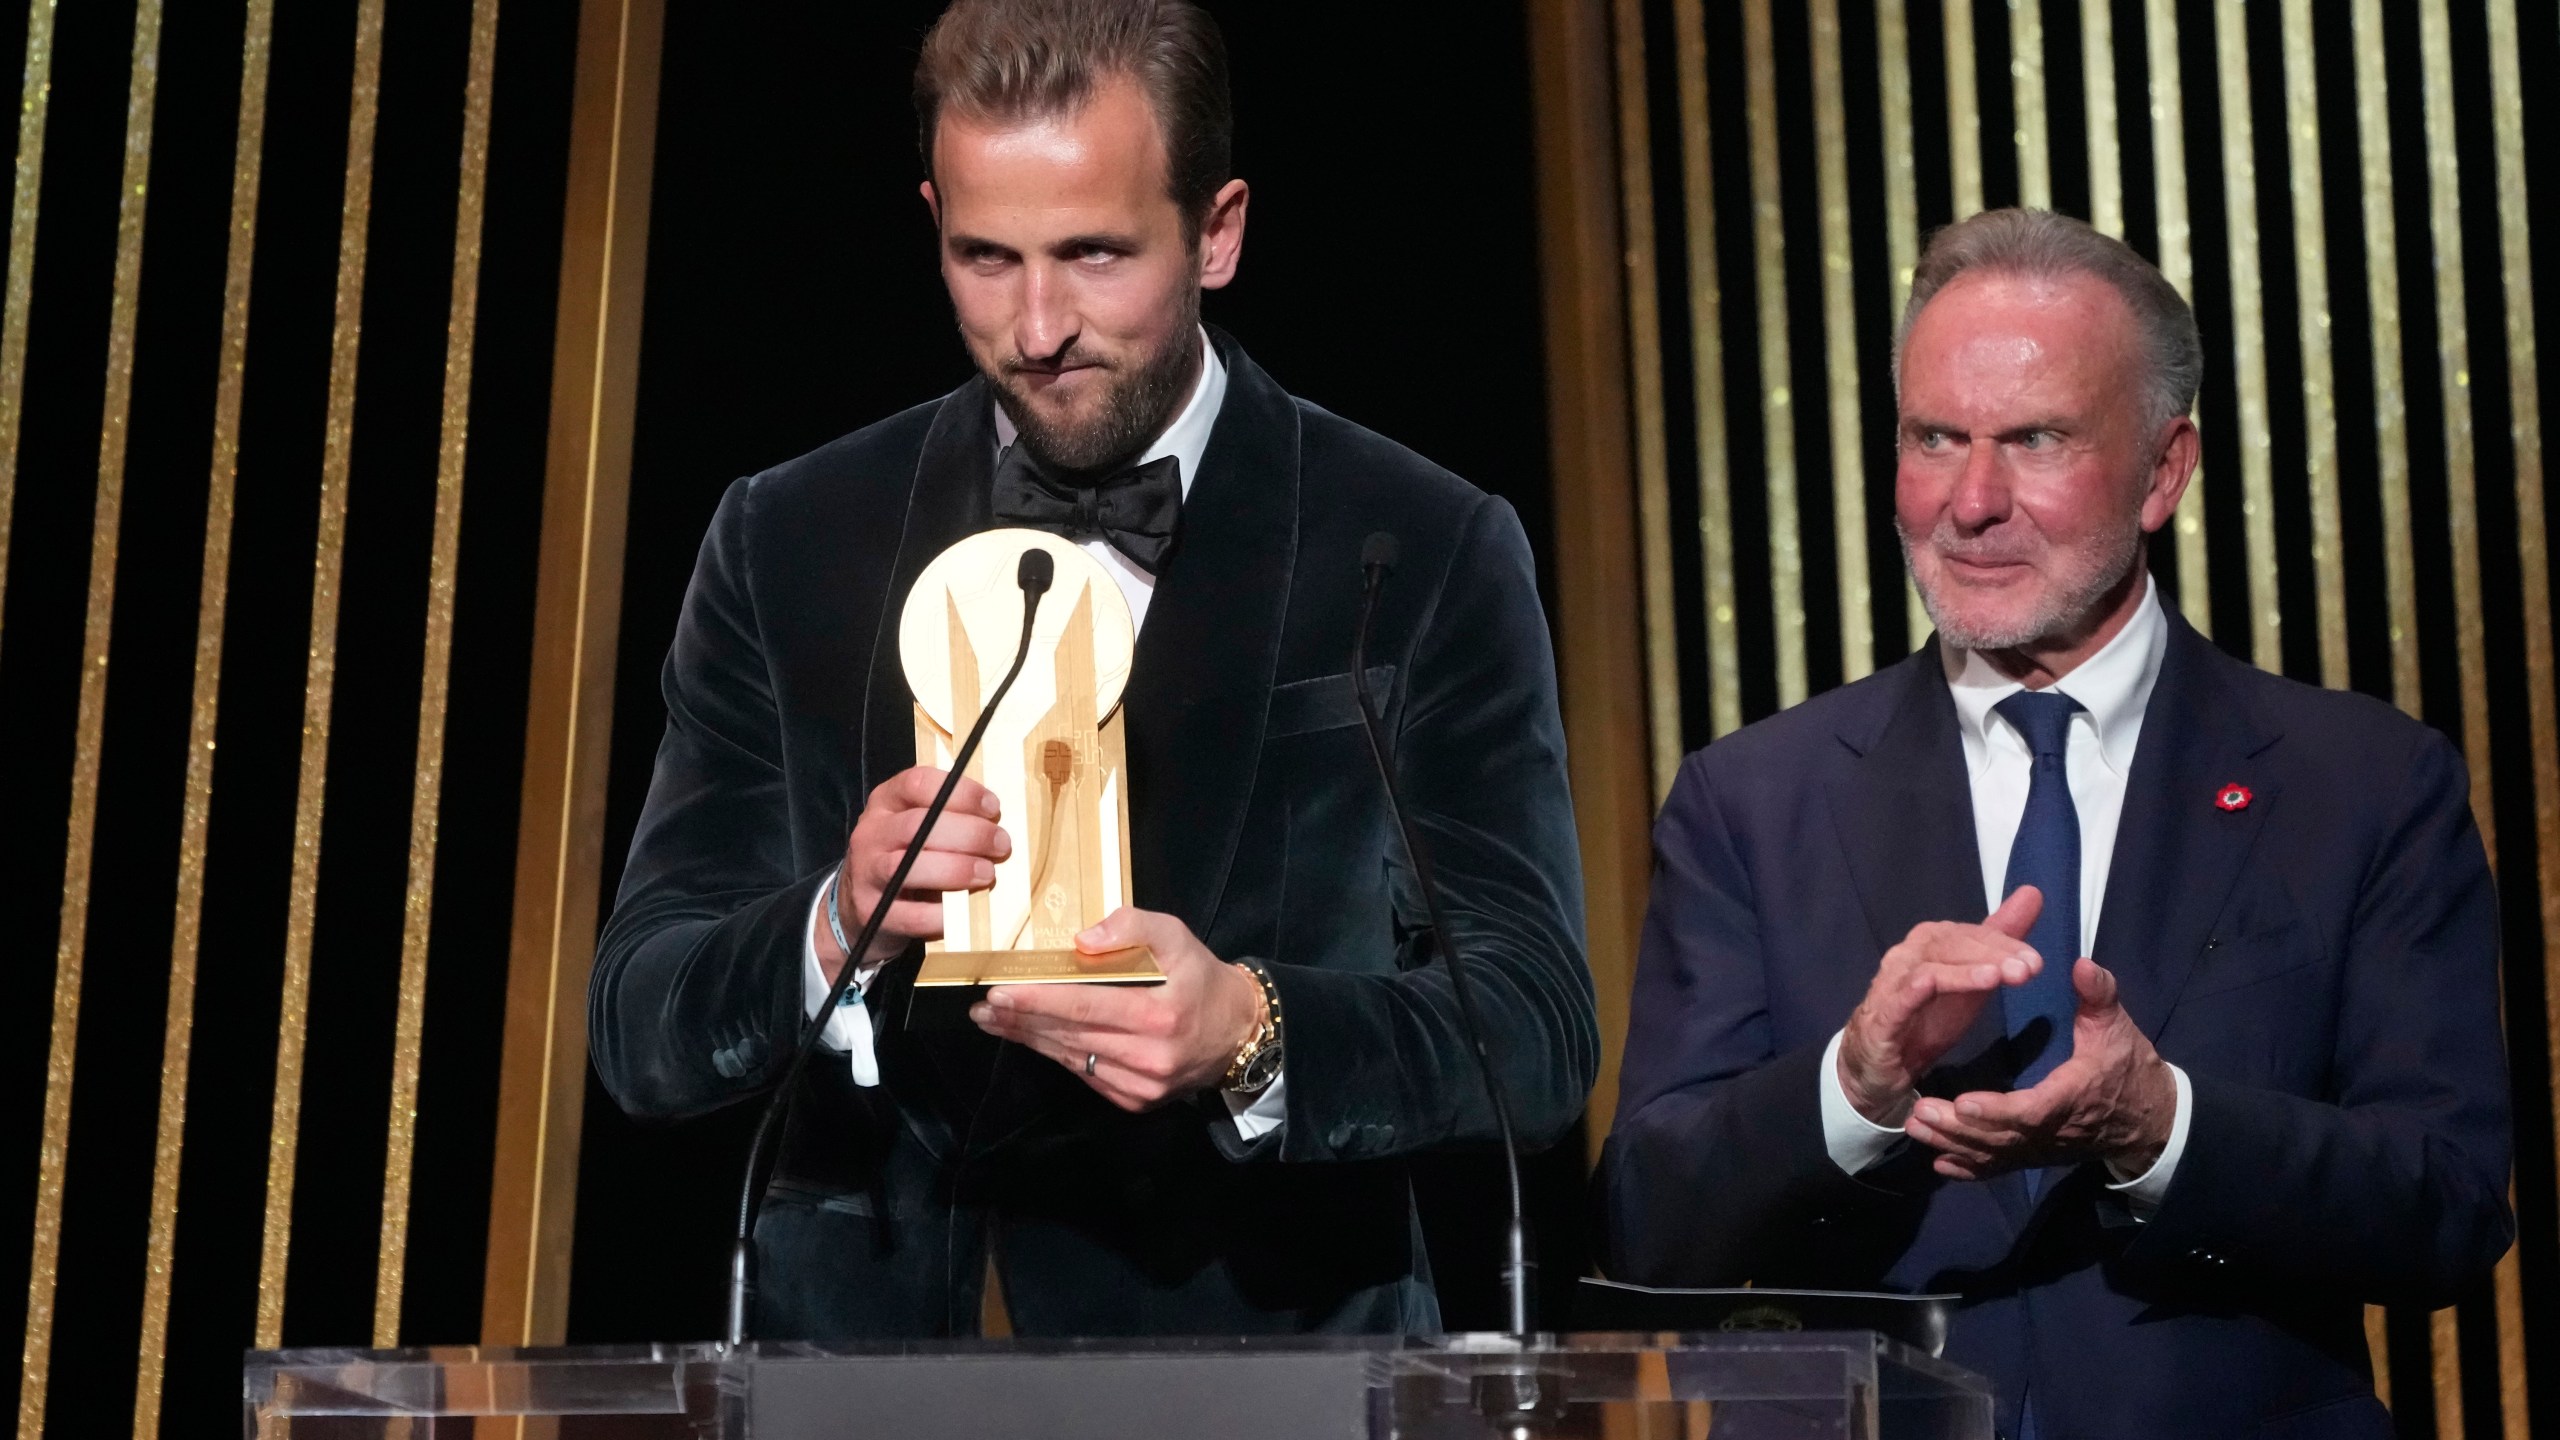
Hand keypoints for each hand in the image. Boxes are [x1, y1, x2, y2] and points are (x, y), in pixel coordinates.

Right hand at [816, 766, 1009, 978]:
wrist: (866, 909)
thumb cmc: (908, 859)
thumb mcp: (920, 829)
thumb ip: (951, 818)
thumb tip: (1001, 825)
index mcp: (887, 802)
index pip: (917, 783)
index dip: (961, 793)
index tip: (993, 808)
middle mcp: (872, 833)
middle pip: (917, 825)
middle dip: (968, 833)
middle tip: (1001, 844)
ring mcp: (867, 873)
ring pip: (907, 866)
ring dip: (956, 869)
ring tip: (987, 873)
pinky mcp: (873, 913)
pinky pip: (911, 915)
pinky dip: (943, 914)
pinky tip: (965, 912)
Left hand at [967, 907, 1265, 1111]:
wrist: (1239, 1033)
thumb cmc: (1201, 978)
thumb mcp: (1177, 935)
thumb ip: (1133, 926)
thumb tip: (1082, 940)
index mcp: (1160, 1015)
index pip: (1085, 1005)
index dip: (1038, 1000)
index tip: (999, 992)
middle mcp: (1149, 1057)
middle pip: (1070, 1036)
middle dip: (1022, 1020)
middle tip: (983, 1006)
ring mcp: (1142, 1085)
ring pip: (1073, 1059)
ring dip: (1030, 1039)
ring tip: (995, 1021)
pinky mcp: (1136, 1101)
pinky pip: (1087, 1076)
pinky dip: (1058, 1055)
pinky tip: (1033, 1038)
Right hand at [1836, 887, 2046, 1123]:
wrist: (1878, 1062)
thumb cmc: (1927, 1016)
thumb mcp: (1973, 978)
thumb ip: (1999, 939)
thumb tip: (2033, 894)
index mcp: (1930, 943)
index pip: (1969, 933)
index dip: (2003, 943)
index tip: (2035, 960)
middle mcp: (1908, 955)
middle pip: (1950, 944)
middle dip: (1992, 955)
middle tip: (2028, 968)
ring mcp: (1891, 984)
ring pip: (1928, 968)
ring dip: (1964, 971)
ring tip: (1998, 978)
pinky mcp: (1881, 1018)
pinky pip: (1898, 999)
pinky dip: (1915, 989)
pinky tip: (1932, 985)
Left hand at [1902, 957, 2178, 1179]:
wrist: (2148, 1119)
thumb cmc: (2128, 1067)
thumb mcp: (2117, 1027)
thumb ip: (2099, 995)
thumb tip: (2080, 964)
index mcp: (2070, 1098)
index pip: (2031, 1111)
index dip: (1997, 1110)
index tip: (1963, 1103)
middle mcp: (2051, 1132)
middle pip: (2000, 1138)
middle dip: (1958, 1128)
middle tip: (1919, 1111)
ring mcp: (2040, 1148)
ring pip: (1992, 1154)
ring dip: (1952, 1144)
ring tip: (1915, 1126)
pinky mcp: (2034, 1155)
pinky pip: (1999, 1167)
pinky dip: (1969, 1169)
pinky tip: (1939, 1164)